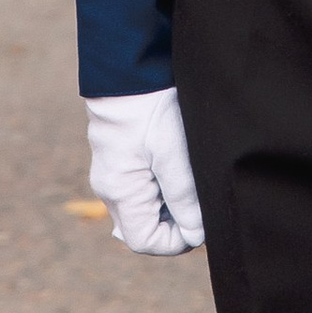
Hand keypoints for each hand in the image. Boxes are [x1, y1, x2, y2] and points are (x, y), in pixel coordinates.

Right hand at [84, 89, 204, 256]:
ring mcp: (113, 175)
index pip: (144, 241)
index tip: (200, 223)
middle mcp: (110, 189)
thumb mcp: (175, 156)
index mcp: (120, 192)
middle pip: (144, 227)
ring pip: (146, 209)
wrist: (132, 70)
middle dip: (176, 222)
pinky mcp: (120, 161)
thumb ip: (184, 199)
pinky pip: (142, 189)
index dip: (176, 241)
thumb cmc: (152, 109)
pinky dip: (163, 188)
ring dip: (171, 204)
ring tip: (192, 179)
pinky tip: (181, 168)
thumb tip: (195, 233)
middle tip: (201, 199)